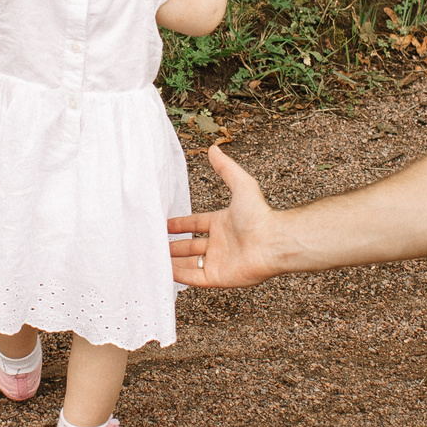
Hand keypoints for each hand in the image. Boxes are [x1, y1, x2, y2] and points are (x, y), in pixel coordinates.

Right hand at [167, 143, 285, 287]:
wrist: (272, 242)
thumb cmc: (260, 215)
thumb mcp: (241, 185)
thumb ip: (226, 168)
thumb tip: (214, 148)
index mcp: (223, 224)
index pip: (196, 224)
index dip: (180, 224)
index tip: (164, 225)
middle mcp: (220, 243)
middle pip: (190, 246)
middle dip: (173, 245)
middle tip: (154, 243)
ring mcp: (219, 262)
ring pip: (189, 263)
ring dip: (172, 261)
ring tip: (153, 258)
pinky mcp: (218, 277)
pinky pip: (193, 278)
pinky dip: (178, 276)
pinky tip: (164, 271)